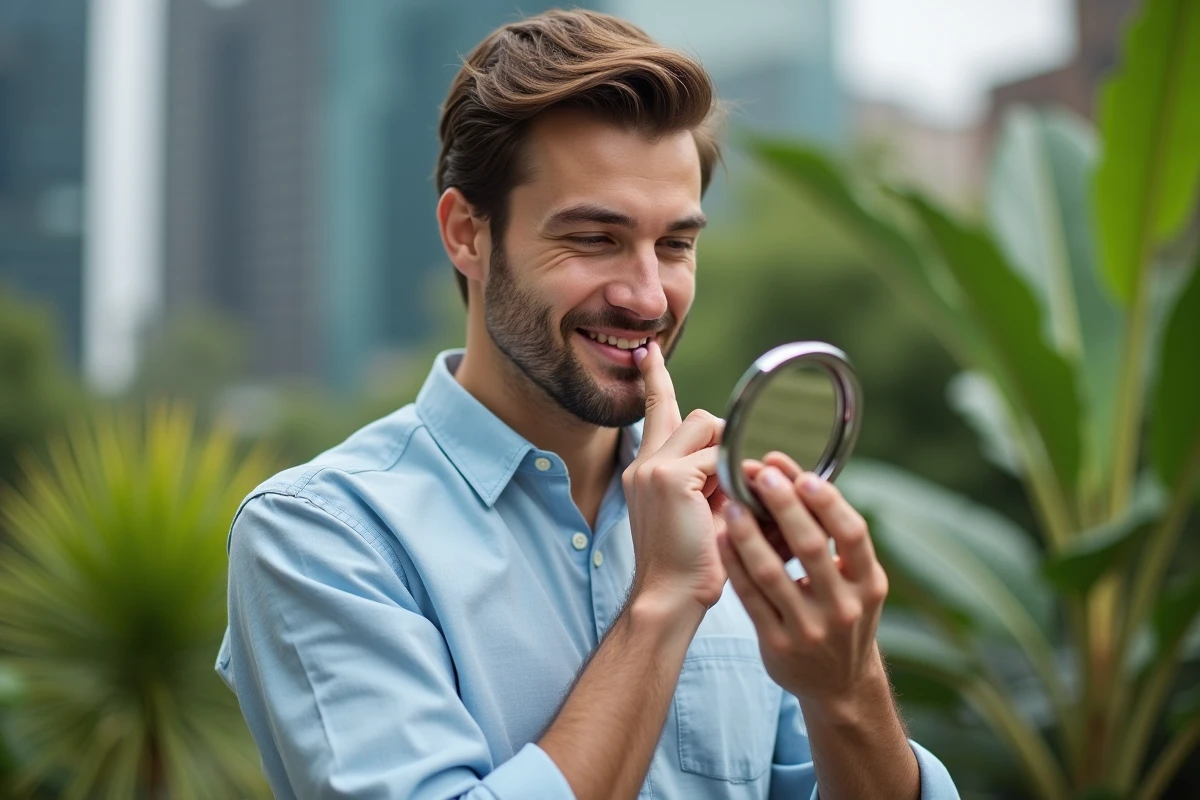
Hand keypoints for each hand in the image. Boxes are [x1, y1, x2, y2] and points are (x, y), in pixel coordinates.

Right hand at [623, 342, 726, 612]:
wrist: (670, 597)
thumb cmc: (691, 564)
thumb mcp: (700, 511)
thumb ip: (710, 477)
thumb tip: (741, 457)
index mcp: (646, 469)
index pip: (654, 410)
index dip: (655, 378)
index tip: (649, 351)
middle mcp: (644, 462)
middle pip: (697, 416)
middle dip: (724, 441)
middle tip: (731, 484)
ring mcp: (652, 467)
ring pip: (709, 428)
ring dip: (729, 459)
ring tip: (727, 501)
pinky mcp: (669, 477)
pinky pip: (718, 457)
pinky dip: (732, 480)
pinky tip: (725, 510)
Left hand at [717, 453, 890, 712]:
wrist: (839, 684)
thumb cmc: (843, 613)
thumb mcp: (856, 581)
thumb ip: (831, 536)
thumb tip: (795, 476)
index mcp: (869, 584)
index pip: (852, 535)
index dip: (828, 503)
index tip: (803, 476)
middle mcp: (843, 607)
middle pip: (810, 548)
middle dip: (784, 506)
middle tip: (761, 475)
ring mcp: (809, 628)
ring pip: (772, 572)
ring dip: (749, 533)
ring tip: (733, 503)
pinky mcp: (777, 643)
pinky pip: (750, 596)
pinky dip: (735, 564)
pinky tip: (722, 538)